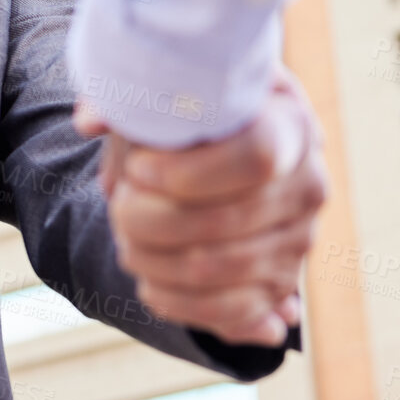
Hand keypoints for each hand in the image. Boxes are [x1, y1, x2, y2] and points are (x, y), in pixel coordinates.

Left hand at [77, 73, 326, 346]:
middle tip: (118, 207)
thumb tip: (89, 121)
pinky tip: (147, 284)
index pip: (256, 156)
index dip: (190, 172)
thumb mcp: (174, 88)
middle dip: (156, 220)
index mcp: (291, 123)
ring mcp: (300, 238)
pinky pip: (235, 311)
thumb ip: (133, 95)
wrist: (231, 150)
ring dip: (159, 262)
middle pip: (231, 220)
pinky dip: (183, 304)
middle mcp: (309, 183)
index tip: (138, 169)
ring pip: (224, 270)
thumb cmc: (198, 112)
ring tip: (124, 241)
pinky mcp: (284, 282)